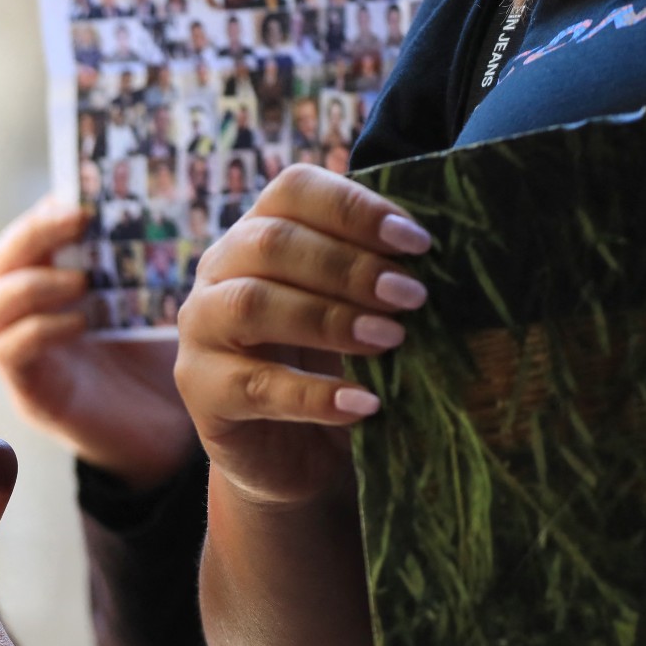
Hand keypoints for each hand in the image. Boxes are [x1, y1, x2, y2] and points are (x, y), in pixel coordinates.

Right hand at [0, 195, 196, 488]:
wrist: (173, 434)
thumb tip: (166, 198)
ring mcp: (23, 355)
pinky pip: (8, 352)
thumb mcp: (155, 297)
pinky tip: (80, 323)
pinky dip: (39, 329)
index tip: (83, 196)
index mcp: (56, 283)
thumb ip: (144, 257)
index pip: (29, 234)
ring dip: (30, 285)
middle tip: (78, 221)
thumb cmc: (166, 359)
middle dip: (32, 234)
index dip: (46, 211)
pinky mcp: (32, 394)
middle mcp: (29, 314)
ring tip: (82, 282)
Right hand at [175, 164, 430, 508]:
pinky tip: (364, 404)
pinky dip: (315, 395)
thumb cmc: (332, 367)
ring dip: (329, 318)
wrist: (292, 454)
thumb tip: (445, 258)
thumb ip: (380, 276)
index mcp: (258, 234)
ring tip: (391, 339)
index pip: (292, 191)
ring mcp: (200, 331)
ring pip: (251, 303)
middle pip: (270, 243)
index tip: (417, 243)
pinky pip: (255, 386)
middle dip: (349, 266)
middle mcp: (219, 272)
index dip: (354, 208)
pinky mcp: (201, 391)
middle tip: (413, 297)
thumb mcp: (356, 311)